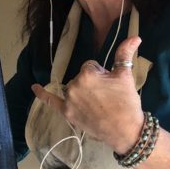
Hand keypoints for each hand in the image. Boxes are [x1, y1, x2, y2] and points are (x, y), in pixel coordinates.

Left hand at [31, 36, 144, 152]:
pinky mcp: (67, 113)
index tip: (110, 86)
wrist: (126, 130)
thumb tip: (135, 37)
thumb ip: (125, 53)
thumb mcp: (126, 75)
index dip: (102, 75)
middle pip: (82, 77)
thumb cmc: (126, 102)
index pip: (91, 66)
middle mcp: (74, 85)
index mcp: (87, 73)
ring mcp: (68, 100)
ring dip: (81, 91)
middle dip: (93, 83)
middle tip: (107, 97)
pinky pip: (51, 101)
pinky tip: (34, 87)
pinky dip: (42, 94)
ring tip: (97, 104)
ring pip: (74, 88)